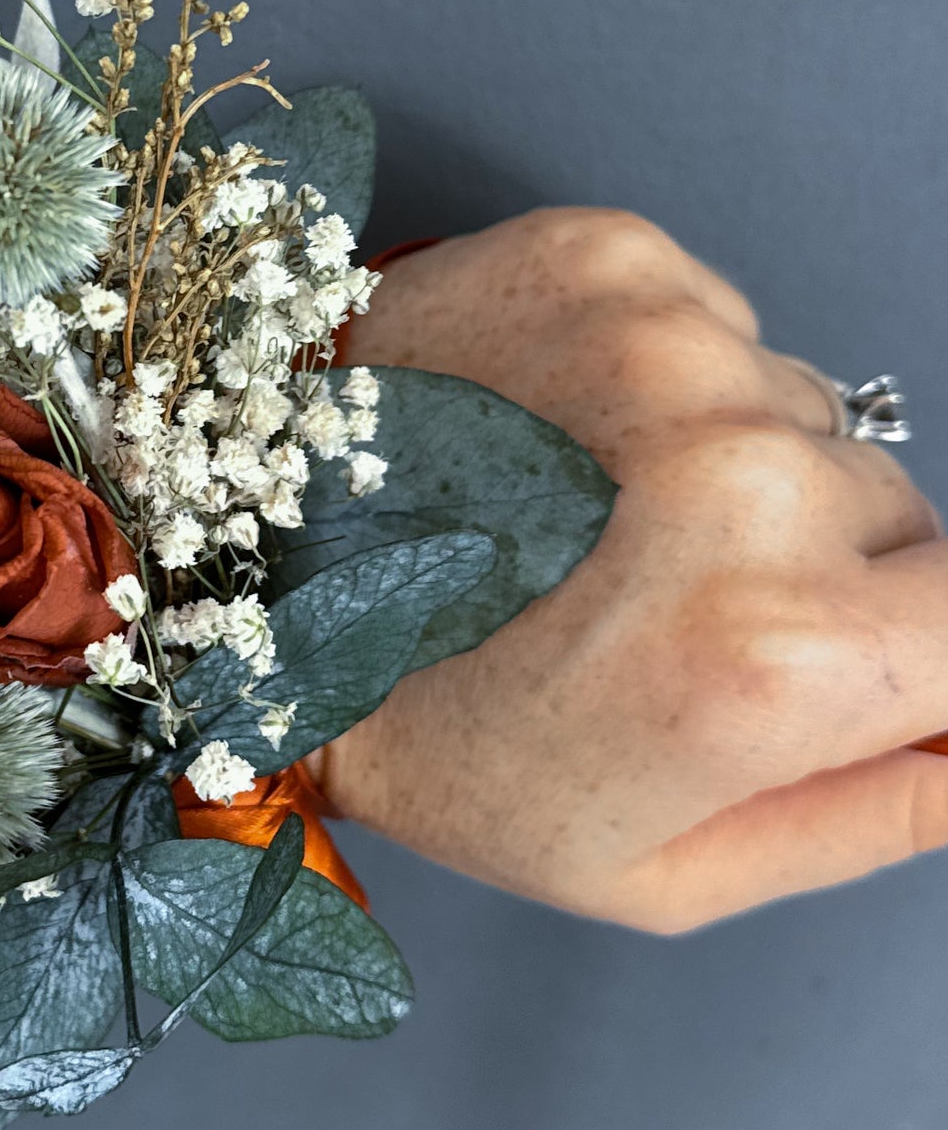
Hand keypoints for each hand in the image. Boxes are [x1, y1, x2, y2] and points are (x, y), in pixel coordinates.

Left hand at [328, 208, 947, 930]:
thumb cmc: (438, 741)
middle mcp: (743, 479)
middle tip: (660, 607)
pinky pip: (722, 326)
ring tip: (585, 519)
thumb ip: (879, 815)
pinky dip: (666, 380)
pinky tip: (558, 438)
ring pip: (801, 415)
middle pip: (895, 512)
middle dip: (816, 566)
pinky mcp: (607, 261)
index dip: (924, 649)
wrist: (248, 583)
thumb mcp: (662, 868)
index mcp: (777, 654)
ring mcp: (671, 351)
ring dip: (730, 466)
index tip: (866, 658)